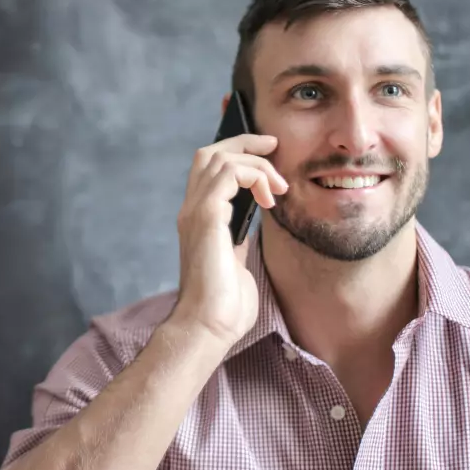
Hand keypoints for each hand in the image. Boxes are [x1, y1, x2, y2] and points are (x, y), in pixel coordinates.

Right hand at [169, 132, 287, 345]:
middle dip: (245, 142)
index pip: (209, 170)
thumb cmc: (223, 306)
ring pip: (219, 157)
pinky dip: (254, 176)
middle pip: (209, 153)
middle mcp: (191, 211)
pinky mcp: (206, 217)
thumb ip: (238, 238)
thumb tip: (254, 223)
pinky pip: (229, 173)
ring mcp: (195, 212)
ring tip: (278, 186)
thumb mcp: (236, 262)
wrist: (207, 326)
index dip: (237, 153)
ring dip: (256, 163)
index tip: (269, 156)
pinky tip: (270, 199)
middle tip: (275, 147)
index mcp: (198, 220)